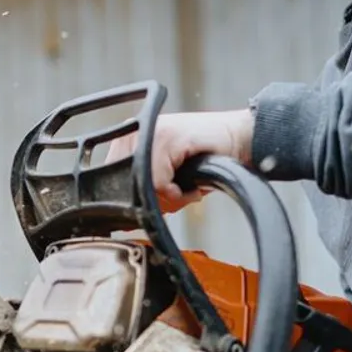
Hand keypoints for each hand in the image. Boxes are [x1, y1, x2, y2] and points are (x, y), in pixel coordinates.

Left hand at [104, 109, 255, 212]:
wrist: (241, 140)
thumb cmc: (205, 160)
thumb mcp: (166, 174)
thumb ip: (142, 187)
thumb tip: (120, 220)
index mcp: (131, 139)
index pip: (111, 179)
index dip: (132, 200)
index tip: (156, 203)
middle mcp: (138, 132)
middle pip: (126, 185)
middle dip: (153, 200)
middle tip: (176, 195)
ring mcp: (152, 132)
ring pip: (142, 185)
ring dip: (168, 198)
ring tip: (185, 190)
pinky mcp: (169, 137)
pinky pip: (158, 181)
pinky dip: (177, 193)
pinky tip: (192, 187)